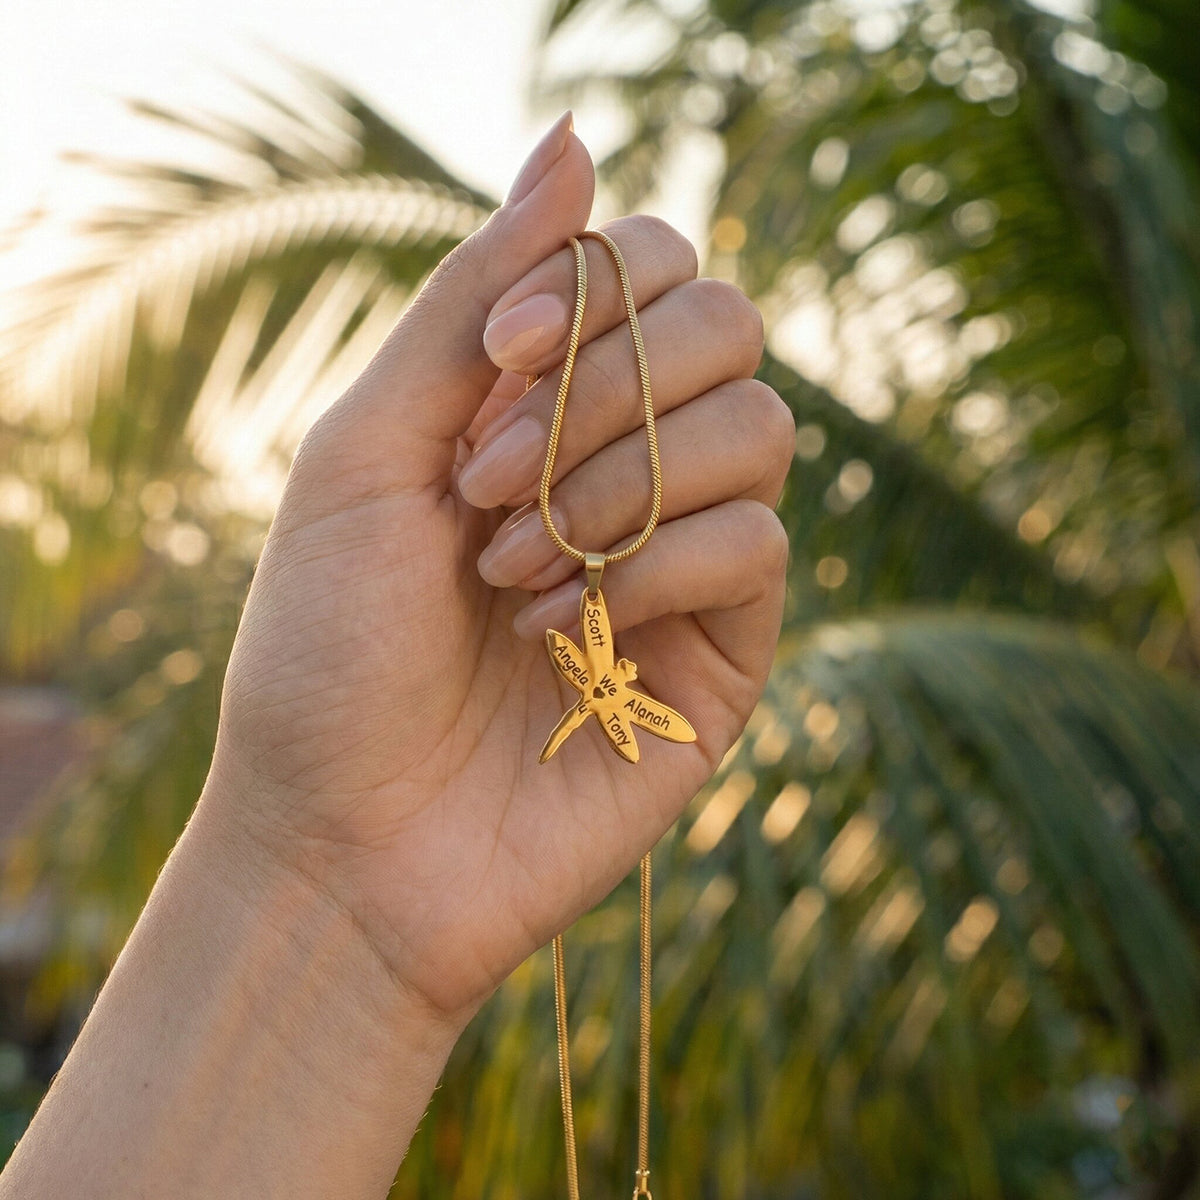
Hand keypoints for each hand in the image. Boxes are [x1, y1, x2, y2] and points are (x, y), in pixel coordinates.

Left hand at [207, 115, 791, 1025]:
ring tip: (510, 572)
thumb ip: (472, 299)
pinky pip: (761, 544)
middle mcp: (632, 462)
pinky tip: (569, 630)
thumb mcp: (367, 449)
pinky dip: (657, 568)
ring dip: (623, 484)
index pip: (650, 264)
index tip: (493, 371)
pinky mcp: (729, 648)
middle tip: (490, 484)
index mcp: (547, 403)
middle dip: (606, 391)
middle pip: (727, 326)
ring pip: (759, 429)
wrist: (347, 842)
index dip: (590, 290)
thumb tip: (572, 139)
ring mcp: (689, 555)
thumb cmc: (329, 649)